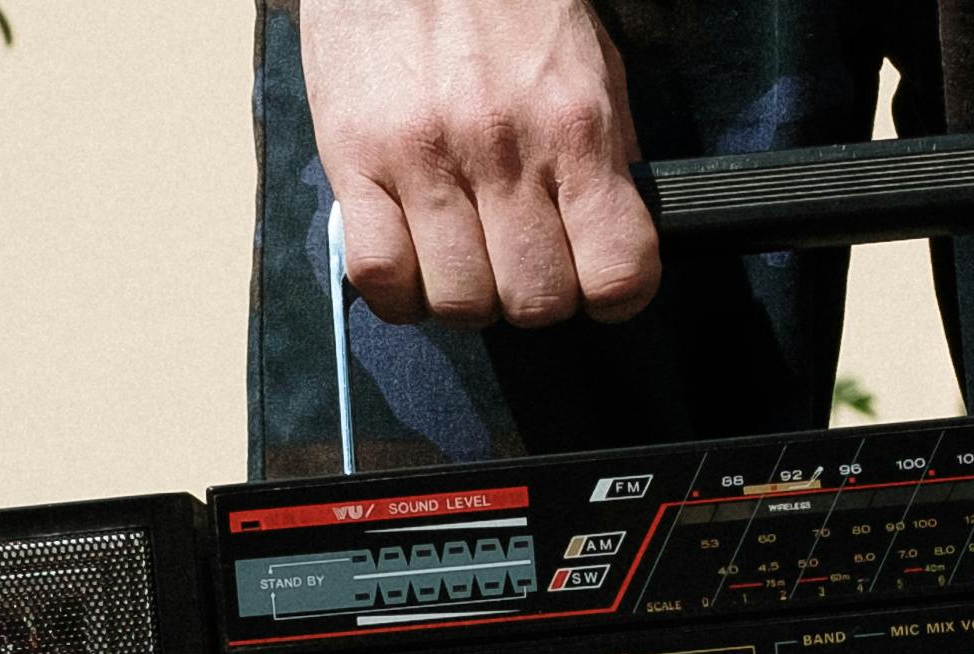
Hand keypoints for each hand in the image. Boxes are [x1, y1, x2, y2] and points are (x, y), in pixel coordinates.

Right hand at [296, 0, 660, 328]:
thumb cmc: (502, 1)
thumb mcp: (585, 65)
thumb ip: (603, 154)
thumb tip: (612, 237)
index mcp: (574, 125)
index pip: (617, 273)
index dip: (611, 295)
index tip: (594, 282)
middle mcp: (504, 148)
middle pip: (535, 302)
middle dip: (532, 297)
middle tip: (517, 259)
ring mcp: (426, 157)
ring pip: (459, 303)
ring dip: (463, 296)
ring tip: (458, 253)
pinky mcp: (356, 158)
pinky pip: (379, 275)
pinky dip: (397, 289)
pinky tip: (407, 257)